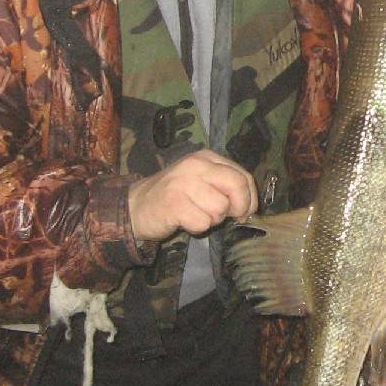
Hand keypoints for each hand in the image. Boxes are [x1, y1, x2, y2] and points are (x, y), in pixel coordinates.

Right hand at [125, 150, 257, 241]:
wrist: (135, 206)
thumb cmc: (174, 196)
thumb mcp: (201, 181)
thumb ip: (224, 185)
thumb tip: (249, 205)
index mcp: (206, 157)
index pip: (243, 175)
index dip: (250, 198)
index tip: (244, 211)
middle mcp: (195, 165)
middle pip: (237, 186)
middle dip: (239, 208)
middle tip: (227, 217)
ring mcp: (183, 183)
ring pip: (220, 208)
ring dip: (212, 219)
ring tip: (195, 214)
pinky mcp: (174, 203)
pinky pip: (203, 223)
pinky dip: (196, 228)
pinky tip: (184, 220)